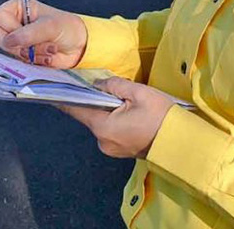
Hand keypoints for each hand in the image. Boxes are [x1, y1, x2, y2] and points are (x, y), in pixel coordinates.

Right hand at [0, 0, 87, 68]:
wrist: (79, 45)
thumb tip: (9, 41)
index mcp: (17, 8)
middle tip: (37, 43)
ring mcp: (17, 40)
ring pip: (8, 51)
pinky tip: (47, 57)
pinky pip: (18, 62)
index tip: (26, 31)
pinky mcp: (22, 55)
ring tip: (49, 48)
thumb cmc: (67, 28)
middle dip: (20, 44)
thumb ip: (29, 33)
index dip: (9, 27)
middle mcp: (14, 23)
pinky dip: (34, 62)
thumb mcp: (50, 26)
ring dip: (31, 53)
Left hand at [57, 77, 174, 158]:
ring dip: (107, 110)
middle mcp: (102, 141)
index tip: (51, 89)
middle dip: (95, 100)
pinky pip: (111, 130)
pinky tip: (128, 112)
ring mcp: (112, 148)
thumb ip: (114, 85)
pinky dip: (114, 119)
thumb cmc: (161, 116)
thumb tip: (98, 83)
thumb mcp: (138, 93)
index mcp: (103, 127)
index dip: (64, 97)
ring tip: (124, 100)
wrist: (182, 143)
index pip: (76, 109)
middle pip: (90, 115)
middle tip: (106, 86)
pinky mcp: (121, 150)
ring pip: (102, 122)